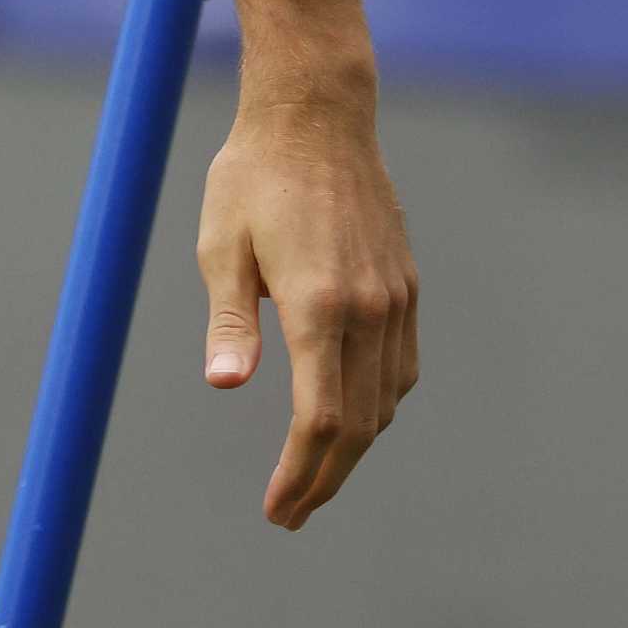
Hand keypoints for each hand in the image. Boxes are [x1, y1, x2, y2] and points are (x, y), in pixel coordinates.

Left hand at [196, 85, 418, 529]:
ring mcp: (396, 299)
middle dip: (325, 476)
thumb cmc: (254, 175)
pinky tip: (353, 416)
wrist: (316, 115)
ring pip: (386, 402)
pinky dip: (378, 405)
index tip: (277, 509)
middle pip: (359, 426)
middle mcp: (368, 310)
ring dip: (355, 448)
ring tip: (316, 474)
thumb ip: (229, 320)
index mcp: (319, 305)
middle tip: (292, 512)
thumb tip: (222, 386)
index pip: (320, 419)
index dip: (300, 473)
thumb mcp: (222, 244)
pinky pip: (400, 367)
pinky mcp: (406, 286)